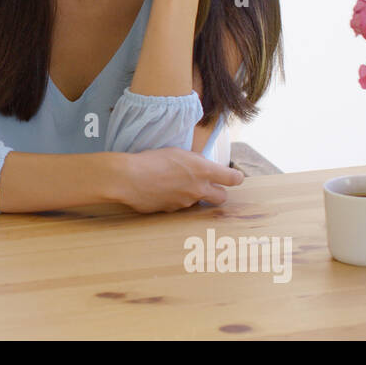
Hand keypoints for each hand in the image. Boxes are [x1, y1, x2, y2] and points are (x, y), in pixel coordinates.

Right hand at [111, 147, 243, 213]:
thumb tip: (200, 165)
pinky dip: (174, 199)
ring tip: (173, 183)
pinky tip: (161, 190)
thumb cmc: (151, 160)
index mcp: (203, 170)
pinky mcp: (172, 211)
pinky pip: (179, 206)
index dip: (236, 178)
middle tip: (209, 186)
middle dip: (218, 193)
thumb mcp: (178, 152)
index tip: (235, 177)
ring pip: (198, 201)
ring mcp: (186, 202)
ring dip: (192, 194)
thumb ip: (194, 161)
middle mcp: (198, 189)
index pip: (232, 179)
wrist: (129, 178)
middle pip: (222, 198)